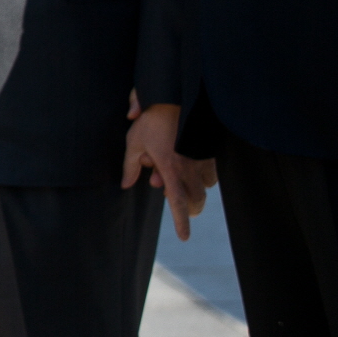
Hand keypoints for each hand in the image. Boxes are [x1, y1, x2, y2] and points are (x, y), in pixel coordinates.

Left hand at [120, 96, 215, 240]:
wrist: (174, 98)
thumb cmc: (151, 121)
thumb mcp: (134, 143)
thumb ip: (130, 166)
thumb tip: (126, 184)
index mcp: (170, 169)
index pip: (177, 202)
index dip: (181, 222)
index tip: (184, 238)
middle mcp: (189, 168)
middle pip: (196, 200)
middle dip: (189, 208)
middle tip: (181, 207)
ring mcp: (202, 160)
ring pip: (206, 187)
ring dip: (195, 191)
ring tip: (180, 181)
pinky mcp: (209, 152)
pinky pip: (211, 173)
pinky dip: (203, 177)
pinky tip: (190, 168)